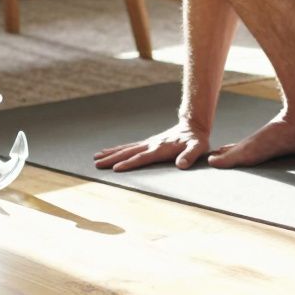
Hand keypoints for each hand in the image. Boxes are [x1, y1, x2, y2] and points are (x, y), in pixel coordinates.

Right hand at [93, 121, 209, 171]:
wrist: (193, 126)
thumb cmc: (196, 139)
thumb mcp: (198, 147)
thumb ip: (190, 155)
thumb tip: (181, 164)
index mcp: (161, 148)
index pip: (142, 157)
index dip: (130, 163)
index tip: (116, 168)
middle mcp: (151, 145)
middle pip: (129, 152)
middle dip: (112, 158)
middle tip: (97, 164)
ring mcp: (149, 143)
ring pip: (126, 148)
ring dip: (111, 153)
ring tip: (96, 157)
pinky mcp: (148, 143)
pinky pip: (130, 147)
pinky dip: (118, 149)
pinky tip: (110, 152)